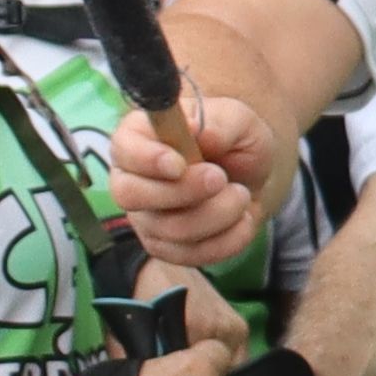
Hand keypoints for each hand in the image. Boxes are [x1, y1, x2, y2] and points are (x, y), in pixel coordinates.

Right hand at [100, 92, 279, 262]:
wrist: (253, 177)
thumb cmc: (234, 142)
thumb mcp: (238, 120)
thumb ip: (219, 123)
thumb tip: (198, 131)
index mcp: (138, 138)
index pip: (123, 150)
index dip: (148, 160)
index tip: (180, 163)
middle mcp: (131, 179)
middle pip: (131, 195)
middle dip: (183, 192)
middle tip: (221, 178)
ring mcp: (145, 217)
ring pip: (169, 229)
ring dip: (218, 214)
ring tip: (241, 193)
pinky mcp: (167, 247)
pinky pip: (191, 255)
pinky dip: (228, 239)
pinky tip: (242, 218)